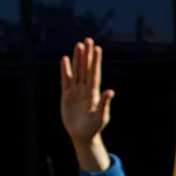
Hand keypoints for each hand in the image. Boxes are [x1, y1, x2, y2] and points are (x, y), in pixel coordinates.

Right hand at [58, 39, 113, 168]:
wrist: (82, 135)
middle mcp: (85, 89)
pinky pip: (66, 81)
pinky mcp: (66, 95)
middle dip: (87, 55)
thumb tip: (110, 91)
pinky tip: (64, 60)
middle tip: (87, 40)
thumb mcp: (101, 117)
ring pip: (76, 72)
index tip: (97, 49)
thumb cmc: (94, 127)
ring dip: (77, 59)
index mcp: (94, 93)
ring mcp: (75, 91)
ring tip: (78, 45)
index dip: (96, 61)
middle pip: (86, 68)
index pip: (95, 74)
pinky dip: (65, 71)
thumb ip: (105, 103)